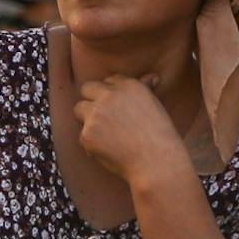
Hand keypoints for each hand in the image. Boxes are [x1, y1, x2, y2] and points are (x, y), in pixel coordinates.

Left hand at [75, 73, 189, 188]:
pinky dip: (92, 143)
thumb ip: (146, 89)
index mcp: (128, 85)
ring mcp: (96, 114)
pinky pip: (82, 135)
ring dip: (88, 119)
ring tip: (105, 134)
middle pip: (87, 88)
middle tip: (102, 117)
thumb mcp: (155, 106)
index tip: (118, 107)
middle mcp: (109, 95)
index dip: (111, 94)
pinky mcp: (87, 134)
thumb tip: (152, 77)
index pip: (109, 80)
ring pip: (79, 109)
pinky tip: (109, 150)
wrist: (156, 162)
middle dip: (91, 100)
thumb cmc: (159, 136)